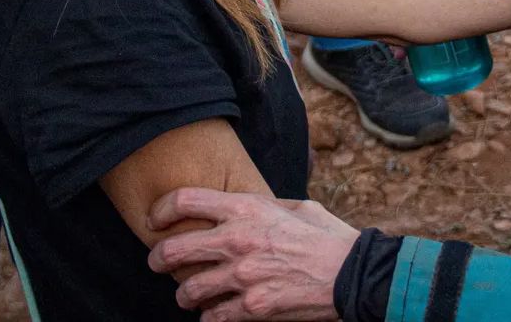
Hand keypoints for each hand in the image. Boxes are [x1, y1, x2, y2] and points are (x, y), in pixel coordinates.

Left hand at [147, 188, 356, 321]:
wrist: (355, 275)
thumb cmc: (329, 238)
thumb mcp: (298, 207)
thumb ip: (265, 205)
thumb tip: (244, 205)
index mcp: (248, 209)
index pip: (185, 201)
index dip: (161, 210)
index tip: (155, 221)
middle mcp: (238, 241)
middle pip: (172, 250)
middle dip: (157, 259)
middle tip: (157, 263)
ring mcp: (243, 277)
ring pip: (187, 291)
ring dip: (185, 295)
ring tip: (189, 296)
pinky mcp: (252, 308)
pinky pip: (212, 318)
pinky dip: (210, 317)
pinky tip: (215, 314)